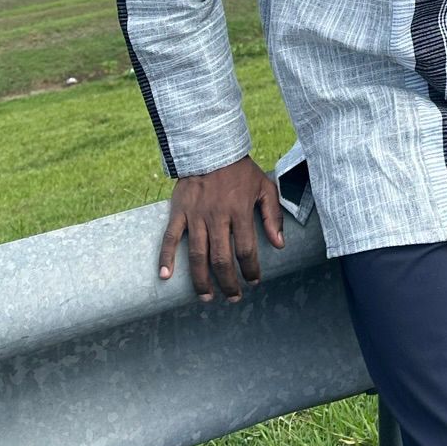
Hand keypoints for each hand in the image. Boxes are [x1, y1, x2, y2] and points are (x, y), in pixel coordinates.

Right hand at [158, 154, 285, 302]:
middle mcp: (217, 216)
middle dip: (228, 283)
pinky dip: (166, 257)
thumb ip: (273, 216)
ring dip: (201, 280)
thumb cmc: (241, 170)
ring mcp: (196, 215)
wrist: (211, 148)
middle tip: (233, 297)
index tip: (254, 281)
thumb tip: (280, 244)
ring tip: (206, 298)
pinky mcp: (179, 211)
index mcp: (240, 211)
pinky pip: (170, 237)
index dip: (250, 270)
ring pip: (197, 255)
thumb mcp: (265, 187)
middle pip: (221, 259)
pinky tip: (166, 276)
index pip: (246, 250)